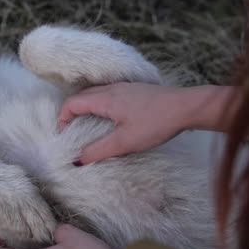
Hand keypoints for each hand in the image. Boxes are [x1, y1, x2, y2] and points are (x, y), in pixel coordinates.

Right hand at [58, 83, 191, 164]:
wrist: (186, 107)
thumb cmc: (156, 123)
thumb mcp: (125, 142)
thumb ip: (98, 151)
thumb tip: (77, 161)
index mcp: (105, 99)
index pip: (72, 103)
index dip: (63, 118)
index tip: (63, 135)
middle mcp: (111, 89)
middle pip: (81, 96)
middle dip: (71, 113)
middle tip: (71, 132)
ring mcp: (124, 88)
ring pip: (95, 94)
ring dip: (85, 108)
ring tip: (87, 127)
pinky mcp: (134, 91)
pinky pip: (108, 94)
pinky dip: (99, 105)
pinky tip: (109, 119)